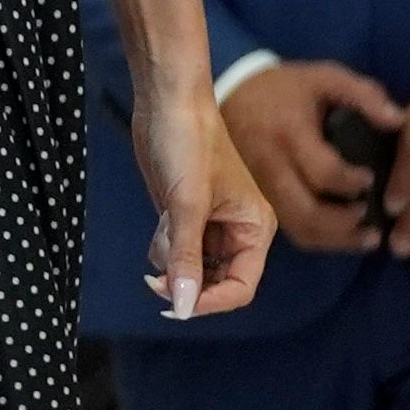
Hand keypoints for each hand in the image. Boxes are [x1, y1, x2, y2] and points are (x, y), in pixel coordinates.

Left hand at [132, 77, 271, 321]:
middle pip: (214, 283)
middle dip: (185, 282)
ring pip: (190, 268)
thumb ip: (185, 258)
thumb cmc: (188, 142)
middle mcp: (238, 231)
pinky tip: (160, 214)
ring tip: (164, 223)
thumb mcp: (186, 204)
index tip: (175, 305)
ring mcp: (210, 224)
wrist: (166, 102)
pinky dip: (162, 244)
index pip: (240, 287)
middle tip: (154, 279)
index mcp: (255, 229)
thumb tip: (181, 307)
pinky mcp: (185, 215)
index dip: (209, 301)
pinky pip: (174, 249)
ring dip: (170, 259)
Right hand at [220, 61, 404, 254]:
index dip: (352, 184)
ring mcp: (265, 186)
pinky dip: (320, 238)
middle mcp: (273, 166)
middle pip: (306, 213)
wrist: (236, 94)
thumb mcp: (325, 78)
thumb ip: (364, 96)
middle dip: (345, 225)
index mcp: (290, 134)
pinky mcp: (264, 196)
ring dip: (335, 240)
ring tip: (367, 237)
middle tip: (373, 220)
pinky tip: (344, 235)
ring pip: (297, 228)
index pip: (322, 172)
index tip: (371, 180)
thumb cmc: (288, 87)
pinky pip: (290, 227)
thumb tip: (400, 122)